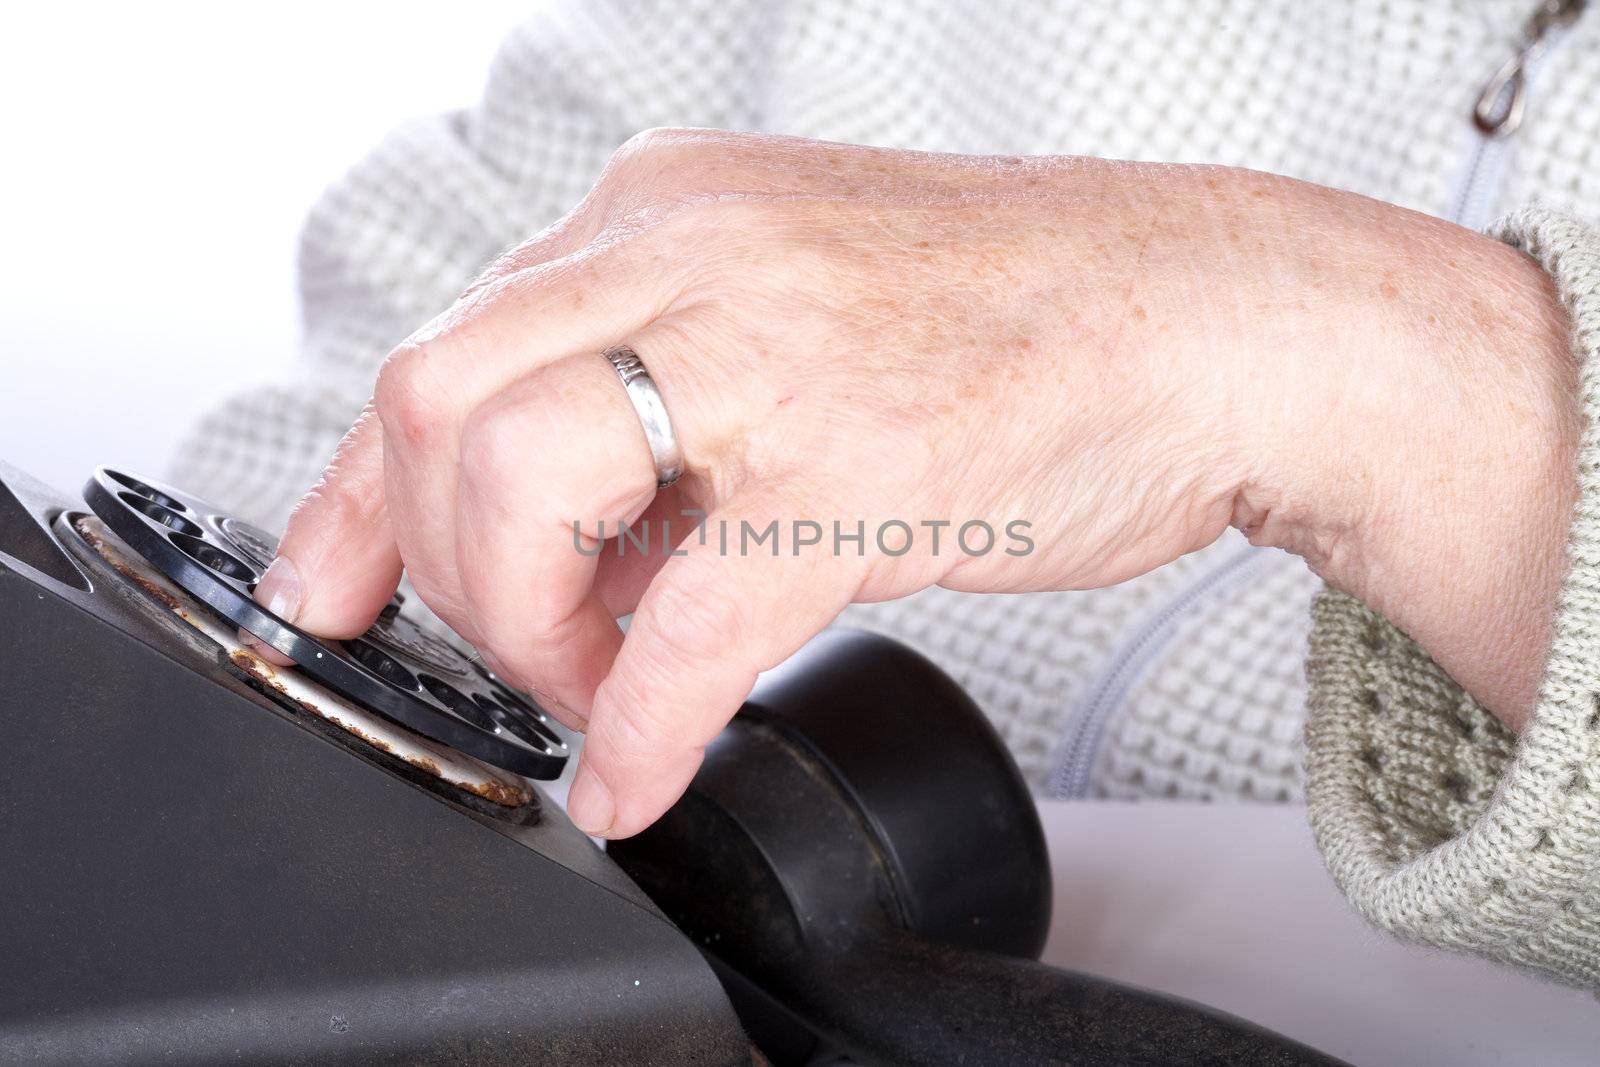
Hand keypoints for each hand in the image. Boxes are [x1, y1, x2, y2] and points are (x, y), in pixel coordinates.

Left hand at [257, 129, 1574, 834]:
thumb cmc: (1021, 317)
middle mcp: (694, 254)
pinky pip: (689, 624)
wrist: (1208, 317)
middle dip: (431, 565)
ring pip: (514, 483)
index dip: (355, 491)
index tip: (329, 585)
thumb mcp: (798, 305)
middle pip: (432, 402)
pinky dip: (637, 723)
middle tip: (511, 647)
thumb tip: (588, 551)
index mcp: (670, 214)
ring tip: (596, 684)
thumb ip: (670, 405)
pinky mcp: (857, 469)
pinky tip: (639, 776)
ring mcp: (771, 355)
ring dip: (519, 626)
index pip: (445, 344)